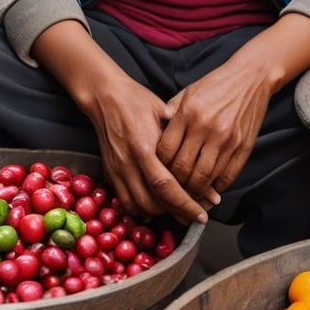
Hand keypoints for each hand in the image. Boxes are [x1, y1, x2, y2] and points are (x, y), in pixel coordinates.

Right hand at [85, 73, 215, 226]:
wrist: (104, 96)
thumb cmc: (136, 100)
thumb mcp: (164, 112)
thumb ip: (181, 137)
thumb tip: (205, 163)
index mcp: (144, 146)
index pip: (166, 185)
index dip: (185, 203)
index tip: (202, 213)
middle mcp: (128, 162)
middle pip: (154, 201)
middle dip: (177, 212)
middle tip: (194, 213)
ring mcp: (116, 169)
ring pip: (139, 205)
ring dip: (160, 212)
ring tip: (178, 210)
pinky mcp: (109, 172)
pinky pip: (125, 201)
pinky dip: (141, 209)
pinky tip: (155, 206)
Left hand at [156, 58, 271, 206]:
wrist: (251, 77)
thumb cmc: (216, 84)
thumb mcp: (188, 92)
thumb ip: (171, 114)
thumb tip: (156, 136)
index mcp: (188, 113)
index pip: (165, 151)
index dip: (159, 166)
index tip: (158, 172)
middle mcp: (206, 128)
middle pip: (182, 169)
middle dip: (174, 184)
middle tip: (171, 190)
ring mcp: (226, 140)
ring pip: (203, 178)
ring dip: (194, 191)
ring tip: (188, 194)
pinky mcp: (243, 147)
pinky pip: (226, 177)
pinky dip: (216, 188)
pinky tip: (210, 189)